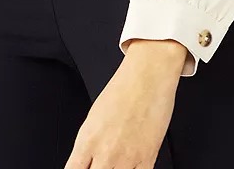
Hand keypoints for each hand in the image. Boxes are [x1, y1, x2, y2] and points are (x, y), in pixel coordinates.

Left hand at [63, 40, 186, 168]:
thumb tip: (85, 164)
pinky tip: (131, 166)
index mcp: (87, 140)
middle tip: (101, 164)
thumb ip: (88, 146)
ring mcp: (127, 159)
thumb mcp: (94, 117)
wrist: (148, 74)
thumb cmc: (122, 90)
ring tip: (117, 163)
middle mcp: (105, 153)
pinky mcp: (148, 159)